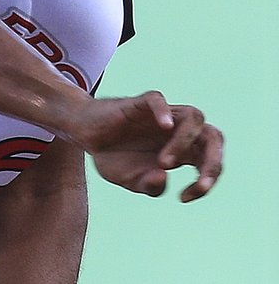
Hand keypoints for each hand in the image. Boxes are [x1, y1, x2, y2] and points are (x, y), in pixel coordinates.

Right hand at [77, 92, 222, 201]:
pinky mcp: (138, 104)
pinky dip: (164, 111)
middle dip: (214, 162)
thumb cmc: (112, 155)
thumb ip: (149, 185)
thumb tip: (164, 176)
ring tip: (165, 163)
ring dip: (186, 143)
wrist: (83, 133)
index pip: (211, 160)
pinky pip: (157, 99)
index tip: (183, 198)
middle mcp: (177, 130)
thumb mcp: (131, 181)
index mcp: (182, 149)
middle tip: (200, 184)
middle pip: (214, 136)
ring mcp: (160, 115)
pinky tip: (164, 126)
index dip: (207, 182)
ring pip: (193, 116)